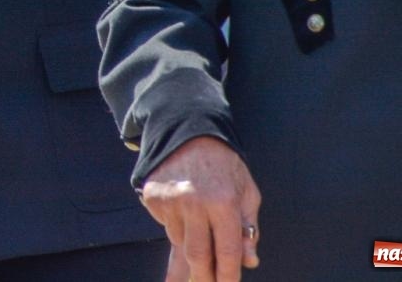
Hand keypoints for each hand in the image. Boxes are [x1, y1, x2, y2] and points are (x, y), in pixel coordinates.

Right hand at [140, 136, 261, 281]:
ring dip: (190, 246)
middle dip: (203, 277)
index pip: (226, 251)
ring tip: (199, 232)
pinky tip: (184, 213)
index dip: (227, 275)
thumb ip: (249, 228)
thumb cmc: (224, 166)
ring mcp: (170, 199)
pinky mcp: (153, 196)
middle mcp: (195, 202)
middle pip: (197, 256)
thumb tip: (249, 261)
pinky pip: (166, 225)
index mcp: (224, 202)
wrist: (188, 133)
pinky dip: (176, 227)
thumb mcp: (246, 192)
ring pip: (180, 242)